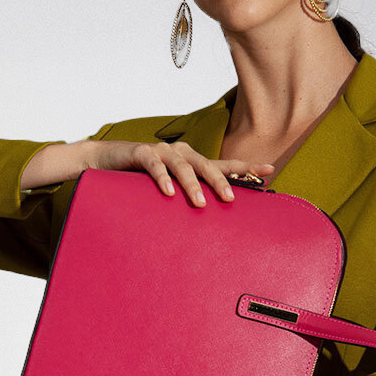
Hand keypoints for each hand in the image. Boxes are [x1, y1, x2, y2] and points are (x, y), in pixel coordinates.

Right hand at [87, 138, 274, 206]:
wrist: (105, 160)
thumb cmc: (141, 178)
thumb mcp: (169, 190)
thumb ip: (187, 199)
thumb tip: (208, 223)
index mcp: (192, 162)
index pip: (223, 164)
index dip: (246, 167)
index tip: (270, 170)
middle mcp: (181, 153)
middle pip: (206, 165)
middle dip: (220, 181)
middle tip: (230, 199)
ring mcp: (162, 151)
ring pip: (183, 166)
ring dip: (192, 184)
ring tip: (199, 203)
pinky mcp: (141, 153)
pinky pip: (154, 165)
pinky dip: (162, 177)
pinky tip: (168, 192)